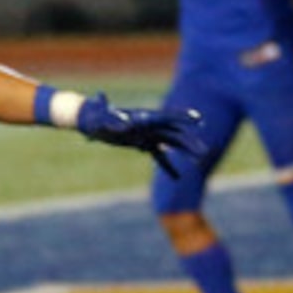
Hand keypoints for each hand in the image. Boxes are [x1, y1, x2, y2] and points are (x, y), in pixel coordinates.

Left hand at [77, 95, 208, 175]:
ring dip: (184, 152)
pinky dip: (167, 165)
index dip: (183, 118)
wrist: (88, 118)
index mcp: (143, 117)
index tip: (198, 119)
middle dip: (189, 142)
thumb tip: (120, 119)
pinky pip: (158, 155)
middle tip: (203, 152)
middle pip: (174, 133)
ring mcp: (147, 134)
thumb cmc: (94, 114)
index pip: (167, 116)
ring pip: (171, 143)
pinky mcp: (142, 143)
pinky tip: (178, 178)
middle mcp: (149, 125)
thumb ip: (111, 116)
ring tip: (199, 161)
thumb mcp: (102, 116)